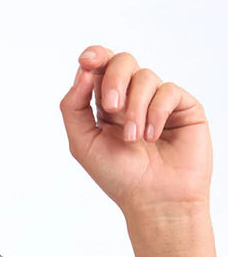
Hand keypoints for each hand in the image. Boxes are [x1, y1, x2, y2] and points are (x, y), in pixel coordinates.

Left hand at [59, 46, 211, 221]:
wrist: (154, 200)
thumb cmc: (119, 177)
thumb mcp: (83, 143)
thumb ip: (73, 107)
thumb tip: (82, 71)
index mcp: (106, 106)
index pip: (101, 68)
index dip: (95, 56)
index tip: (87, 61)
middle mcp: (133, 99)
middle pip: (122, 62)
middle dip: (113, 80)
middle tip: (111, 107)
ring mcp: (158, 101)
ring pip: (145, 76)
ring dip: (134, 108)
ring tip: (134, 139)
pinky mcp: (183, 107)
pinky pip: (168, 91)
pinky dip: (156, 112)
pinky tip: (153, 136)